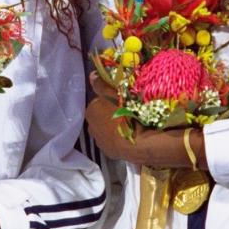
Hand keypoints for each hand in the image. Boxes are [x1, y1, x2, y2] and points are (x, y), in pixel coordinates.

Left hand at [84, 95, 205, 170]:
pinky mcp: (109, 153)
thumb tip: (91, 75)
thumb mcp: (115, 94)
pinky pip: (113, 142)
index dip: (109, 100)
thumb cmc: (126, 114)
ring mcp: (100, 142)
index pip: (98, 102)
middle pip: (101, 117)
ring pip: (107, 130)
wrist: (138, 143)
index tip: (121, 100)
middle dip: (110, 114)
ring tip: (131, 124)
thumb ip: (102, 84)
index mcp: (91, 111)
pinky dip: (119, 139)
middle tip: (127, 111)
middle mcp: (91, 128)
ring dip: (115, 127)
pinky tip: (130, 136)